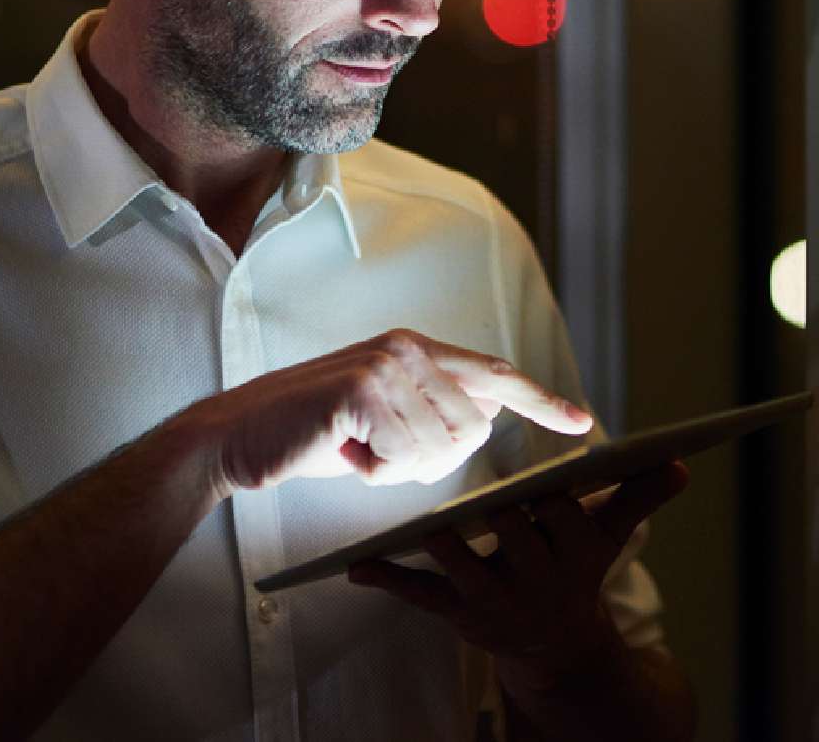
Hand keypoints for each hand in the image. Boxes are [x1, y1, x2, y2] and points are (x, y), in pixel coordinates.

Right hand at [203, 329, 592, 493]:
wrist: (237, 438)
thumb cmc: (312, 437)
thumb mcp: (383, 421)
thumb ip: (431, 412)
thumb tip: (484, 423)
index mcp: (415, 348)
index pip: (495, 373)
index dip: (540, 400)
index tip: (581, 422)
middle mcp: (406, 347)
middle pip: (472, 429)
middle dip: (430, 461)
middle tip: (377, 453)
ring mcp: (385, 365)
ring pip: (440, 449)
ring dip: (397, 468)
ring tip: (355, 448)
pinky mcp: (362, 390)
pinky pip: (404, 457)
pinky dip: (376, 471)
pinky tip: (342, 451)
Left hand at [348, 461, 690, 690]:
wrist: (556, 645)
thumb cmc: (578, 568)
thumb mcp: (609, 533)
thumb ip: (639, 493)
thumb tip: (681, 461)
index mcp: (572, 554)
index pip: (558, 513)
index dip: (544, 491)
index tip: (533, 466)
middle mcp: (536, 581)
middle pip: (508, 533)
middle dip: (490, 506)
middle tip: (457, 462)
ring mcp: (494, 602)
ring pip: (460, 562)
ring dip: (435, 537)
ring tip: (410, 508)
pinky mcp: (459, 617)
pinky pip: (419, 597)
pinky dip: (388, 581)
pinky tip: (356, 567)